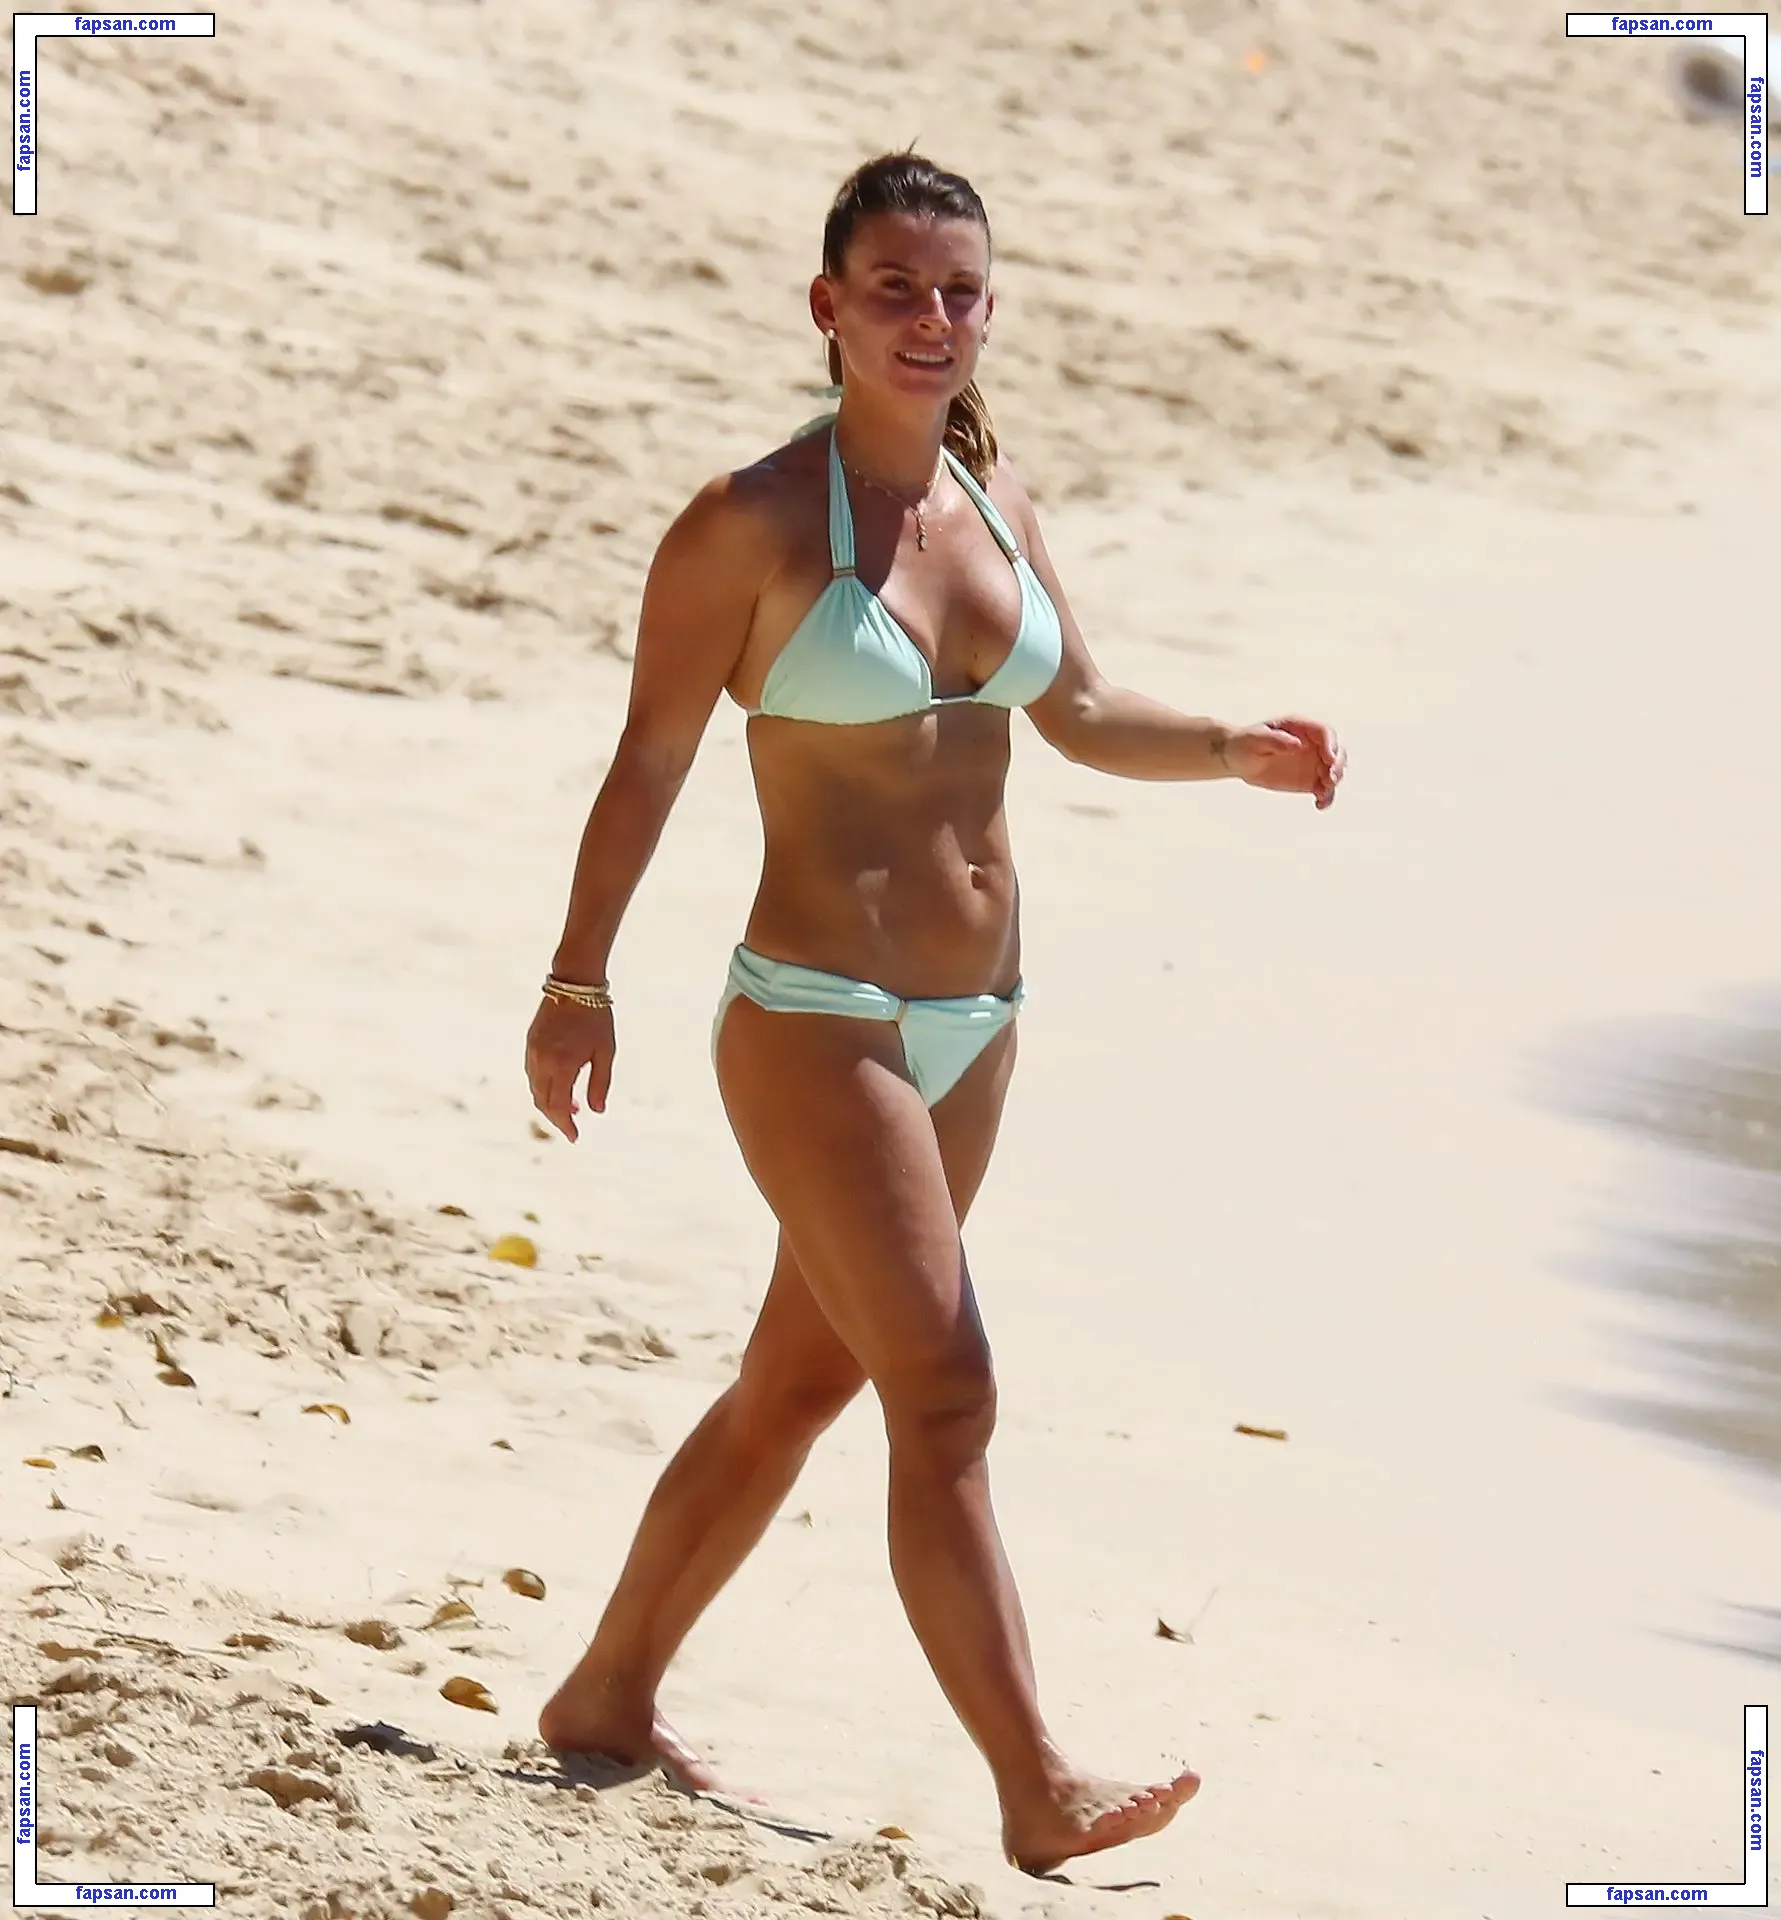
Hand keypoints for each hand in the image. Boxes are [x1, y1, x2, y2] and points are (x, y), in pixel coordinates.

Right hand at [525, 996, 614, 1142]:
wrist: (574, 984)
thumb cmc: (596, 1018)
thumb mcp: (605, 1052)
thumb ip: (600, 1083)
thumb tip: (597, 1111)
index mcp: (562, 1065)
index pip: (558, 1107)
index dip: (566, 1125)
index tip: (575, 1137)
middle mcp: (542, 1061)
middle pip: (542, 1102)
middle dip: (556, 1118)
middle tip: (573, 1126)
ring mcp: (532, 1052)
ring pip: (535, 1089)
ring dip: (549, 1102)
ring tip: (572, 1107)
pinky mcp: (530, 1043)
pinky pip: (532, 1074)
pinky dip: (543, 1087)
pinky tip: (560, 1086)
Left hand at [1223, 715, 1344, 808]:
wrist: (1237, 759)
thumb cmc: (1245, 743)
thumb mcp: (1256, 740)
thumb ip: (1276, 740)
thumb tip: (1298, 744)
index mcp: (1301, 728)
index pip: (1324, 733)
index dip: (1331, 745)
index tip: (1329, 759)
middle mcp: (1312, 744)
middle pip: (1336, 751)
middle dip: (1338, 765)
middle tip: (1329, 780)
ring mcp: (1313, 762)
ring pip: (1334, 771)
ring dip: (1333, 782)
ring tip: (1322, 794)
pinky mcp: (1309, 780)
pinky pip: (1324, 789)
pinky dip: (1326, 797)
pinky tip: (1319, 804)